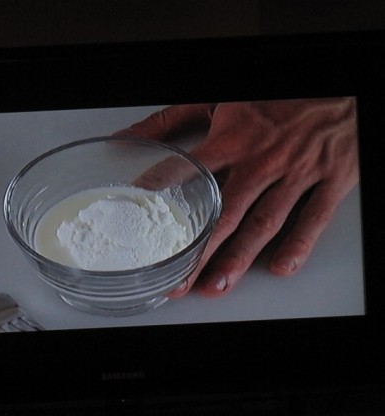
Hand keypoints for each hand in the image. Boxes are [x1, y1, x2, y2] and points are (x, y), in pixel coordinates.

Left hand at [116, 98, 358, 296]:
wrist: (336, 84)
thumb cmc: (274, 95)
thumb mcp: (214, 99)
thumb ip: (169, 120)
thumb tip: (127, 137)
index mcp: (232, 139)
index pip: (186, 174)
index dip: (159, 198)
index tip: (139, 225)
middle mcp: (260, 161)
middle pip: (225, 214)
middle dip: (200, 251)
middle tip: (179, 281)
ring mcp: (295, 172)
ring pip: (264, 221)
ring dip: (240, 257)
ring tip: (217, 284)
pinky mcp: (330, 179)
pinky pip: (314, 217)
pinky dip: (299, 244)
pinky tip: (280, 266)